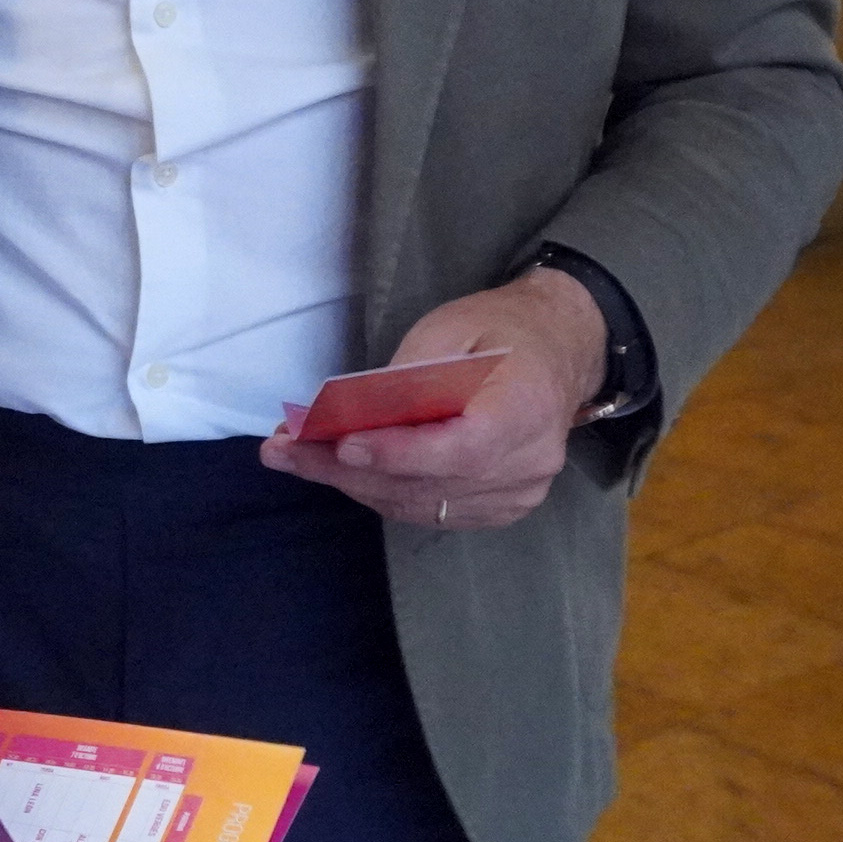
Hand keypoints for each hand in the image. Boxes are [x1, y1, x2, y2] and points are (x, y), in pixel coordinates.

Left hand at [256, 269, 607, 531]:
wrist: (559, 350)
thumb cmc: (500, 329)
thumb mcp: (451, 329)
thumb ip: (408, 376)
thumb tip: (350, 415)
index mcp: (527, 408)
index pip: (460, 448)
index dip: (397, 454)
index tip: (341, 446)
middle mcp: (529, 463)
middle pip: (428, 483)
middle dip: (346, 469)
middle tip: (283, 449)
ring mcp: (519, 493)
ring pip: (420, 504)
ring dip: (352, 484)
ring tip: (294, 457)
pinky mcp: (503, 508)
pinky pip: (430, 512)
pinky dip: (381, 493)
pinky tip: (339, 471)